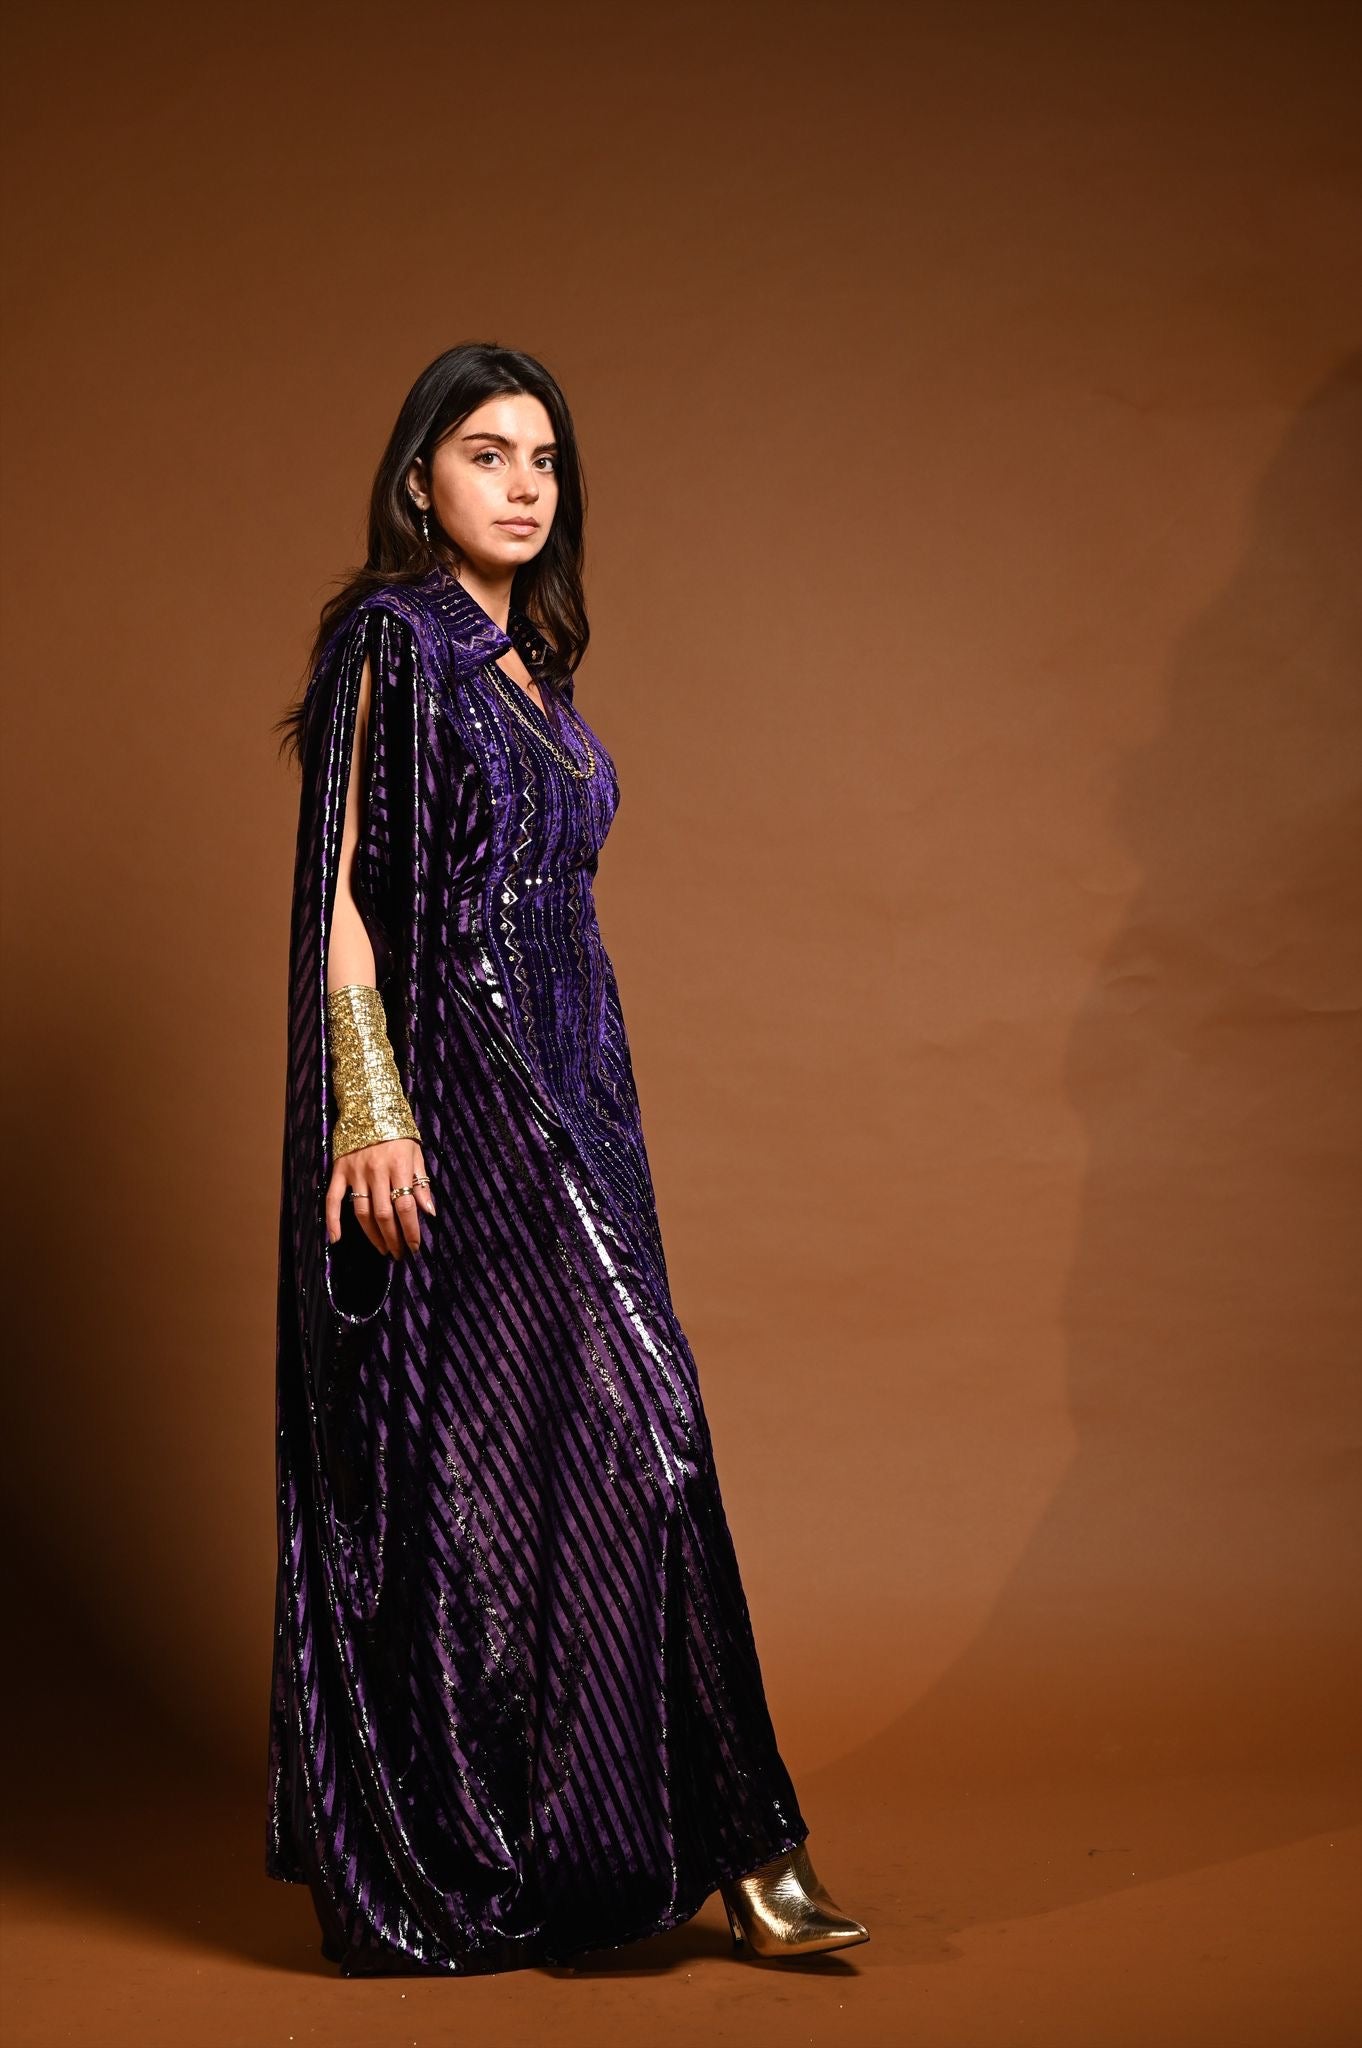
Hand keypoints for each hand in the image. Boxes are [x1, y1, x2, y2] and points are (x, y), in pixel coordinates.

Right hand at [325, 1137, 435, 1259]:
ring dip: (373, 1235)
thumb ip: (422, 1182)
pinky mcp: (339, 1171)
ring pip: (362, 1212)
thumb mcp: (416, 1153)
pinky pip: (333, 1200)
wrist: (368, 1106)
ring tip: (383, 1249)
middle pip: (384, 1214)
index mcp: (399, 1166)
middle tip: (400, 1253)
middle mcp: (376, 1171)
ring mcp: (355, 1172)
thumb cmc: (397, 1132)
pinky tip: (336, 1239)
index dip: (411, 1229)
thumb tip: (429, 1211)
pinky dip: (333, 1220)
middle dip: (394, 1238)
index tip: (415, 1246)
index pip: (406, 1206)